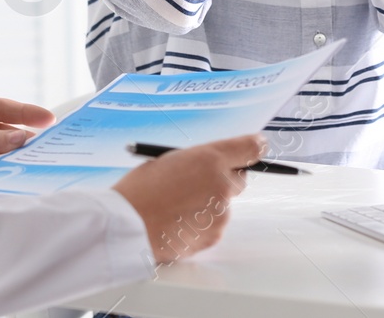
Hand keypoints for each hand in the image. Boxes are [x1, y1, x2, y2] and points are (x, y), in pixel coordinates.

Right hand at [111, 134, 263, 263]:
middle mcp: (222, 184)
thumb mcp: (169, 160)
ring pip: (222, 207)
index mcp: (210, 158)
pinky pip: (213, 227)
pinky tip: (177, 224)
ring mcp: (220, 213)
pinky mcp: (213, 236)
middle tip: (195, 186)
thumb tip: (212, 168)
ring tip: (176, 210)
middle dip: (222, 182)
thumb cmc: (140, 190)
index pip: (249, 148)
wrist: (126, 225)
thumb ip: (198, 162)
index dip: (254, 147)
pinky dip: (199, 226)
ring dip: (208, 207)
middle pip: (238, 181)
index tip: (257, 148)